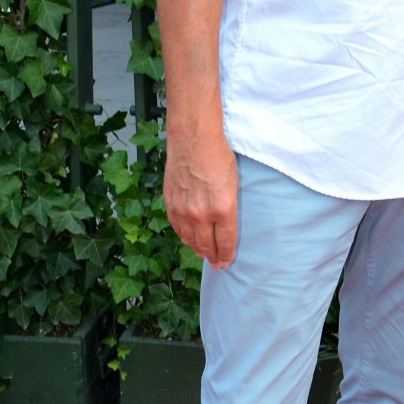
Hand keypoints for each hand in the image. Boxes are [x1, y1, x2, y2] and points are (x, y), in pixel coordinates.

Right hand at [163, 130, 238, 267]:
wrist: (193, 139)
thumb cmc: (218, 157)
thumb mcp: (233, 184)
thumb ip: (228, 209)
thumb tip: (224, 224)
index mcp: (223, 209)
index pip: (226, 242)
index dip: (226, 255)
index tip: (227, 263)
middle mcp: (202, 214)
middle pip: (207, 245)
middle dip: (213, 257)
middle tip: (217, 264)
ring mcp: (183, 210)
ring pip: (190, 239)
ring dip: (197, 249)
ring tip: (204, 254)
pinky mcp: (170, 203)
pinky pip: (177, 228)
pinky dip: (183, 236)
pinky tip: (188, 239)